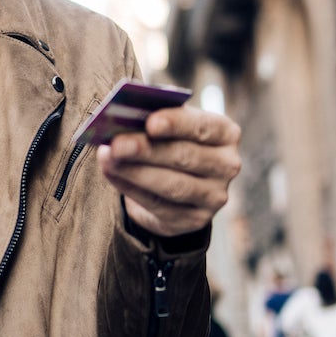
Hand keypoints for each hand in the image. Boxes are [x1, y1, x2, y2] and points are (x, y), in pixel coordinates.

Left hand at [97, 107, 240, 236]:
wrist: (179, 183)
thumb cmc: (171, 141)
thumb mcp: (169, 126)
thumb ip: (153, 117)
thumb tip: (125, 116)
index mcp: (225, 133)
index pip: (203, 126)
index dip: (177, 123)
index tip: (150, 122)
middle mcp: (226, 165)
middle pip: (185, 156)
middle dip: (147, 150)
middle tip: (117, 144)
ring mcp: (214, 196)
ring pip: (173, 185)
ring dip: (135, 172)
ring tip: (108, 159)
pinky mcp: (195, 220)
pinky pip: (158, 205)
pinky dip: (130, 188)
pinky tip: (111, 173)